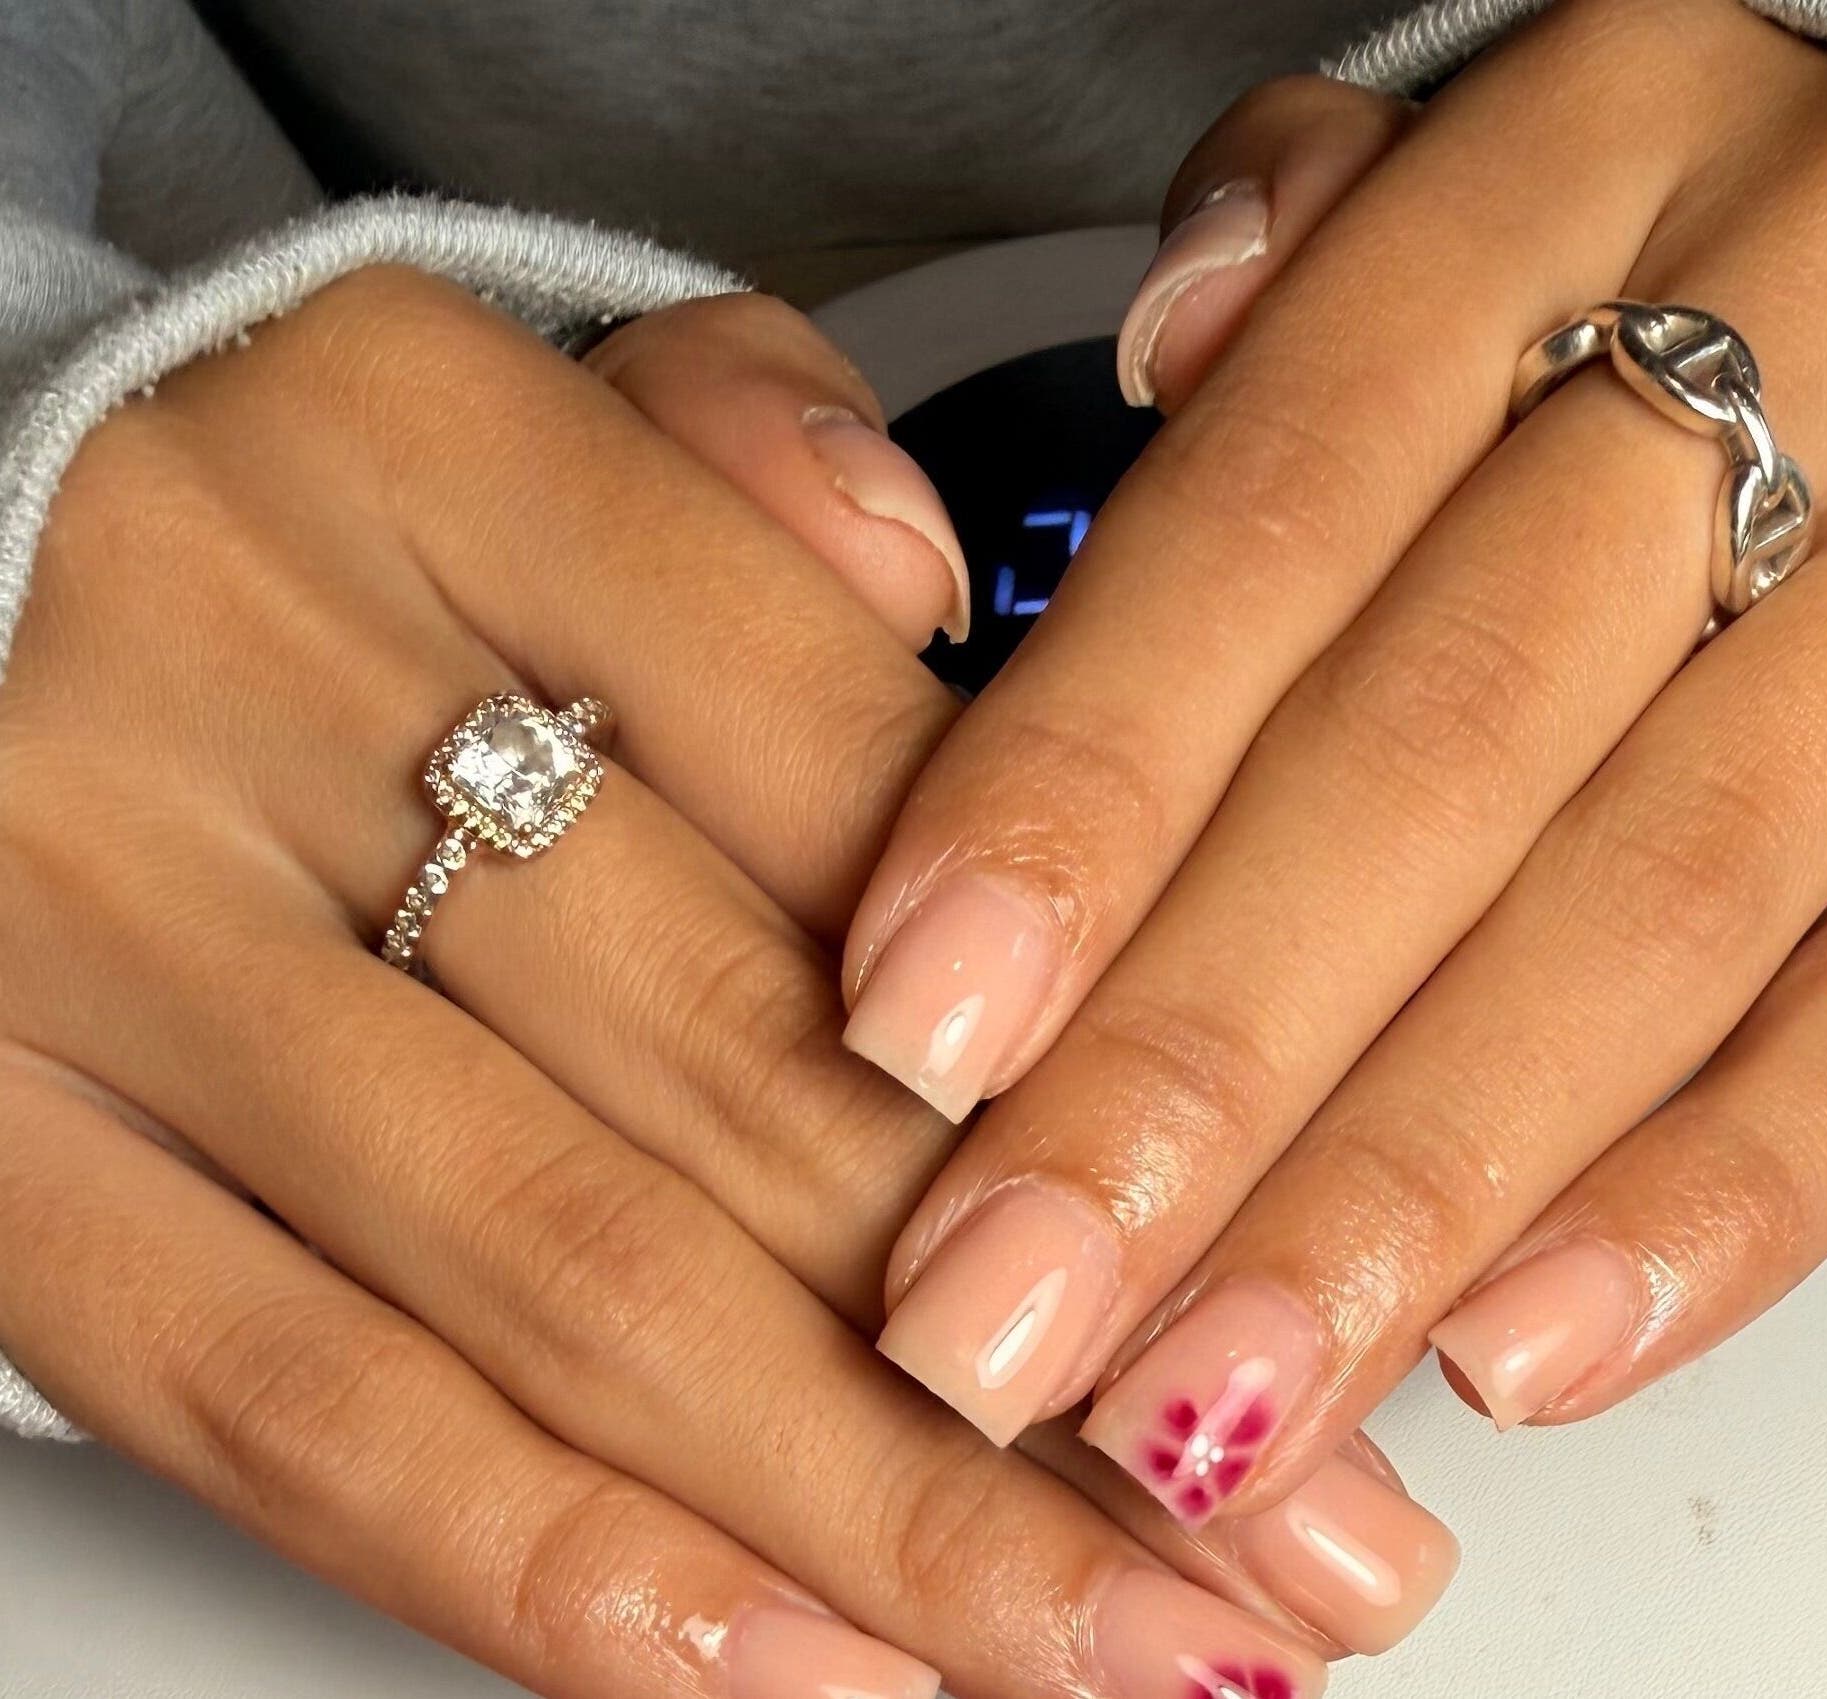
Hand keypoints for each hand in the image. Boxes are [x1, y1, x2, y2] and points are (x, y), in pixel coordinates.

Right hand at [0, 269, 1371, 1698]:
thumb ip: (756, 442)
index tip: (1302, 1238)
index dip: (1111, 1052)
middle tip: (1306, 1540)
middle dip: (1065, 1355)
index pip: (870, 780)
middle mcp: (250, 686)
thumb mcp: (525, 388)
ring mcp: (99, 940)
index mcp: (430, 454)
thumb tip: (933, 593)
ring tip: (1136, 1656)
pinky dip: (569, 1571)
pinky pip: (299, 1407)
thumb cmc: (303, 517)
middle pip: (752, 1075)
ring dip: (887, 1525)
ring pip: (567, 1284)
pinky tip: (809, 1671)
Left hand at [846, 0, 1826, 1531]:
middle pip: (1451, 742)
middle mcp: (1823, 315)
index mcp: (1593, 142)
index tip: (914, 1034)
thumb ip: (1296, 240)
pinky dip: (1722, 1202)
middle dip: (1203, 1060)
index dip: (1082, 788)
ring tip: (1213, 1393)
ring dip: (1413, 1183)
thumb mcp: (1492, 165)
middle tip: (1007, 1305)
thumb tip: (1150, 354)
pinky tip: (1519, 1356)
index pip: (1278, 506)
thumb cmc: (1710, 253)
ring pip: (1666, 903)